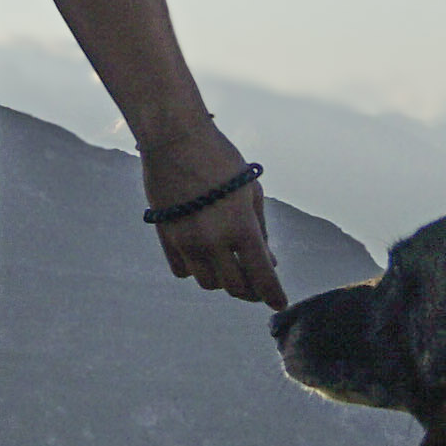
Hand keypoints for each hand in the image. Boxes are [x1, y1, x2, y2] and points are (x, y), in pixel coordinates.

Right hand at [140, 125, 288, 309]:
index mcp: (241, 228)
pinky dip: (197, 270)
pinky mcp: (166, 236)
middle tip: (257, 288)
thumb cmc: (221, 160)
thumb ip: (260, 229)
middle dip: (250, 292)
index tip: (280, 305)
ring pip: (206, 282)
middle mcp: (213, 241)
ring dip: (223, 281)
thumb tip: (268, 259)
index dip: (273, 295)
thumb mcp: (251, 191)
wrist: (175, 140)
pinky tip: (206, 259)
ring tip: (231, 269)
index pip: (262, 276)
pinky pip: (182, 269)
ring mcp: (186, 241)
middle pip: (234, 286)